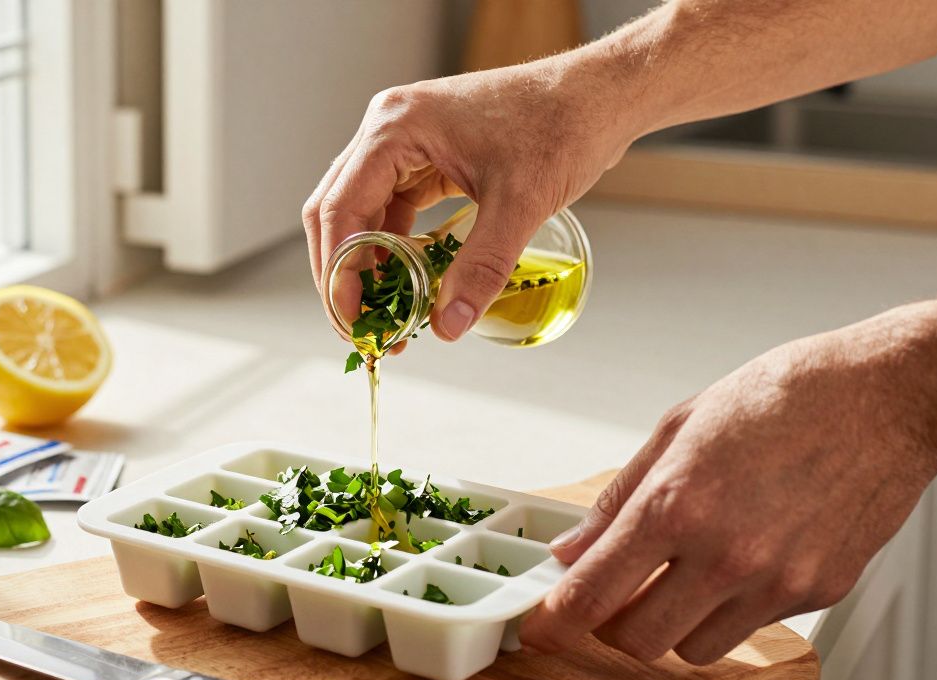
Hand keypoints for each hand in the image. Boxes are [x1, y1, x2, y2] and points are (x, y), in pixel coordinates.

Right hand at [302, 57, 640, 341]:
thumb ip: (482, 266)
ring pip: (360, 212)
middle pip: (337, 212)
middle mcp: (388, 129)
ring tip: (385, 313)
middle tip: (362, 326)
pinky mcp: (425, 155)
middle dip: (343, 274)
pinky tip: (407, 282)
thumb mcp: (520, 203)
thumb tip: (449, 325)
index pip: (340, 209)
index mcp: (396, 128)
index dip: (338, 271)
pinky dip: (393, 247)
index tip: (353, 318)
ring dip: (367, 264)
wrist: (600, 96)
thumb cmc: (562, 126)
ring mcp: (404, 141)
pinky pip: (392, 208)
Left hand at [520, 301, 936, 663]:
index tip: (541, 627)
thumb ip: (617, 498)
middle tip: (615, 593)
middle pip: (636, 640)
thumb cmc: (787, 397)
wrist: (885, 397)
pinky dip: (728, 610)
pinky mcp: (816, 592)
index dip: (555, 620)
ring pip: (692, 648)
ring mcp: (774, 581)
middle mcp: (725, 553)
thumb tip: (575, 546)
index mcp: (678, 503)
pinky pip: (750, 629)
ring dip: (671, 624)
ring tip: (681, 575)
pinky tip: (737, 561)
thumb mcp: (678, 428)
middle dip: (612, 624)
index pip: (593, 592)